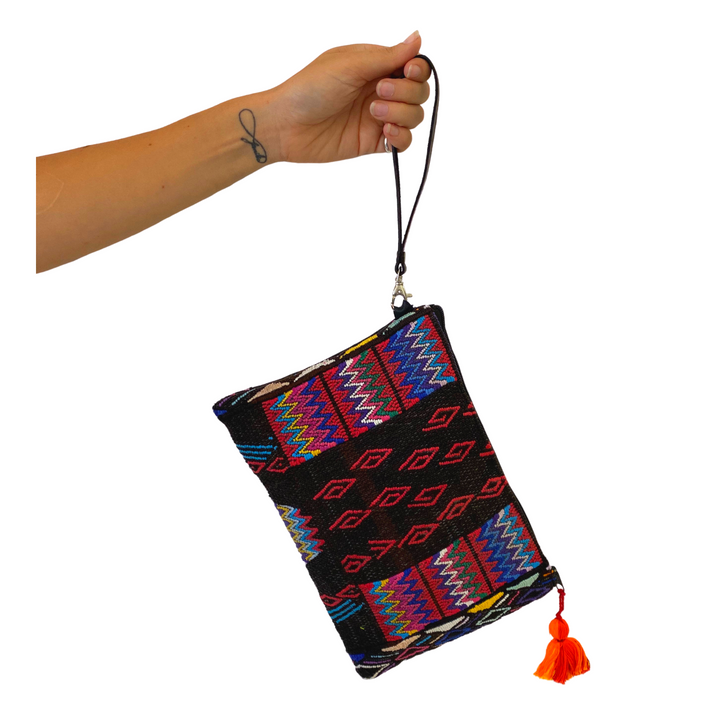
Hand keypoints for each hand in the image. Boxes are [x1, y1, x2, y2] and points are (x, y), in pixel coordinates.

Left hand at [269, 32, 430, 162]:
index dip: (418, 70)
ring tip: (373, 113)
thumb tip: (418, 38)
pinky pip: (403, 142)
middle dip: (407, 92)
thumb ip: (388, 56)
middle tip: (378, 92)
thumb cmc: (310, 88)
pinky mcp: (373, 142)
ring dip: (401, 113)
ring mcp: (378, 117)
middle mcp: (380, 90)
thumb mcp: (350, 65)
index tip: (407, 71)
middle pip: (419, 92)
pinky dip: (401, 137)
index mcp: (375, 65)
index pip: (414, 66)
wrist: (287, 126)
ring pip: (414, 116)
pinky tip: (385, 133)